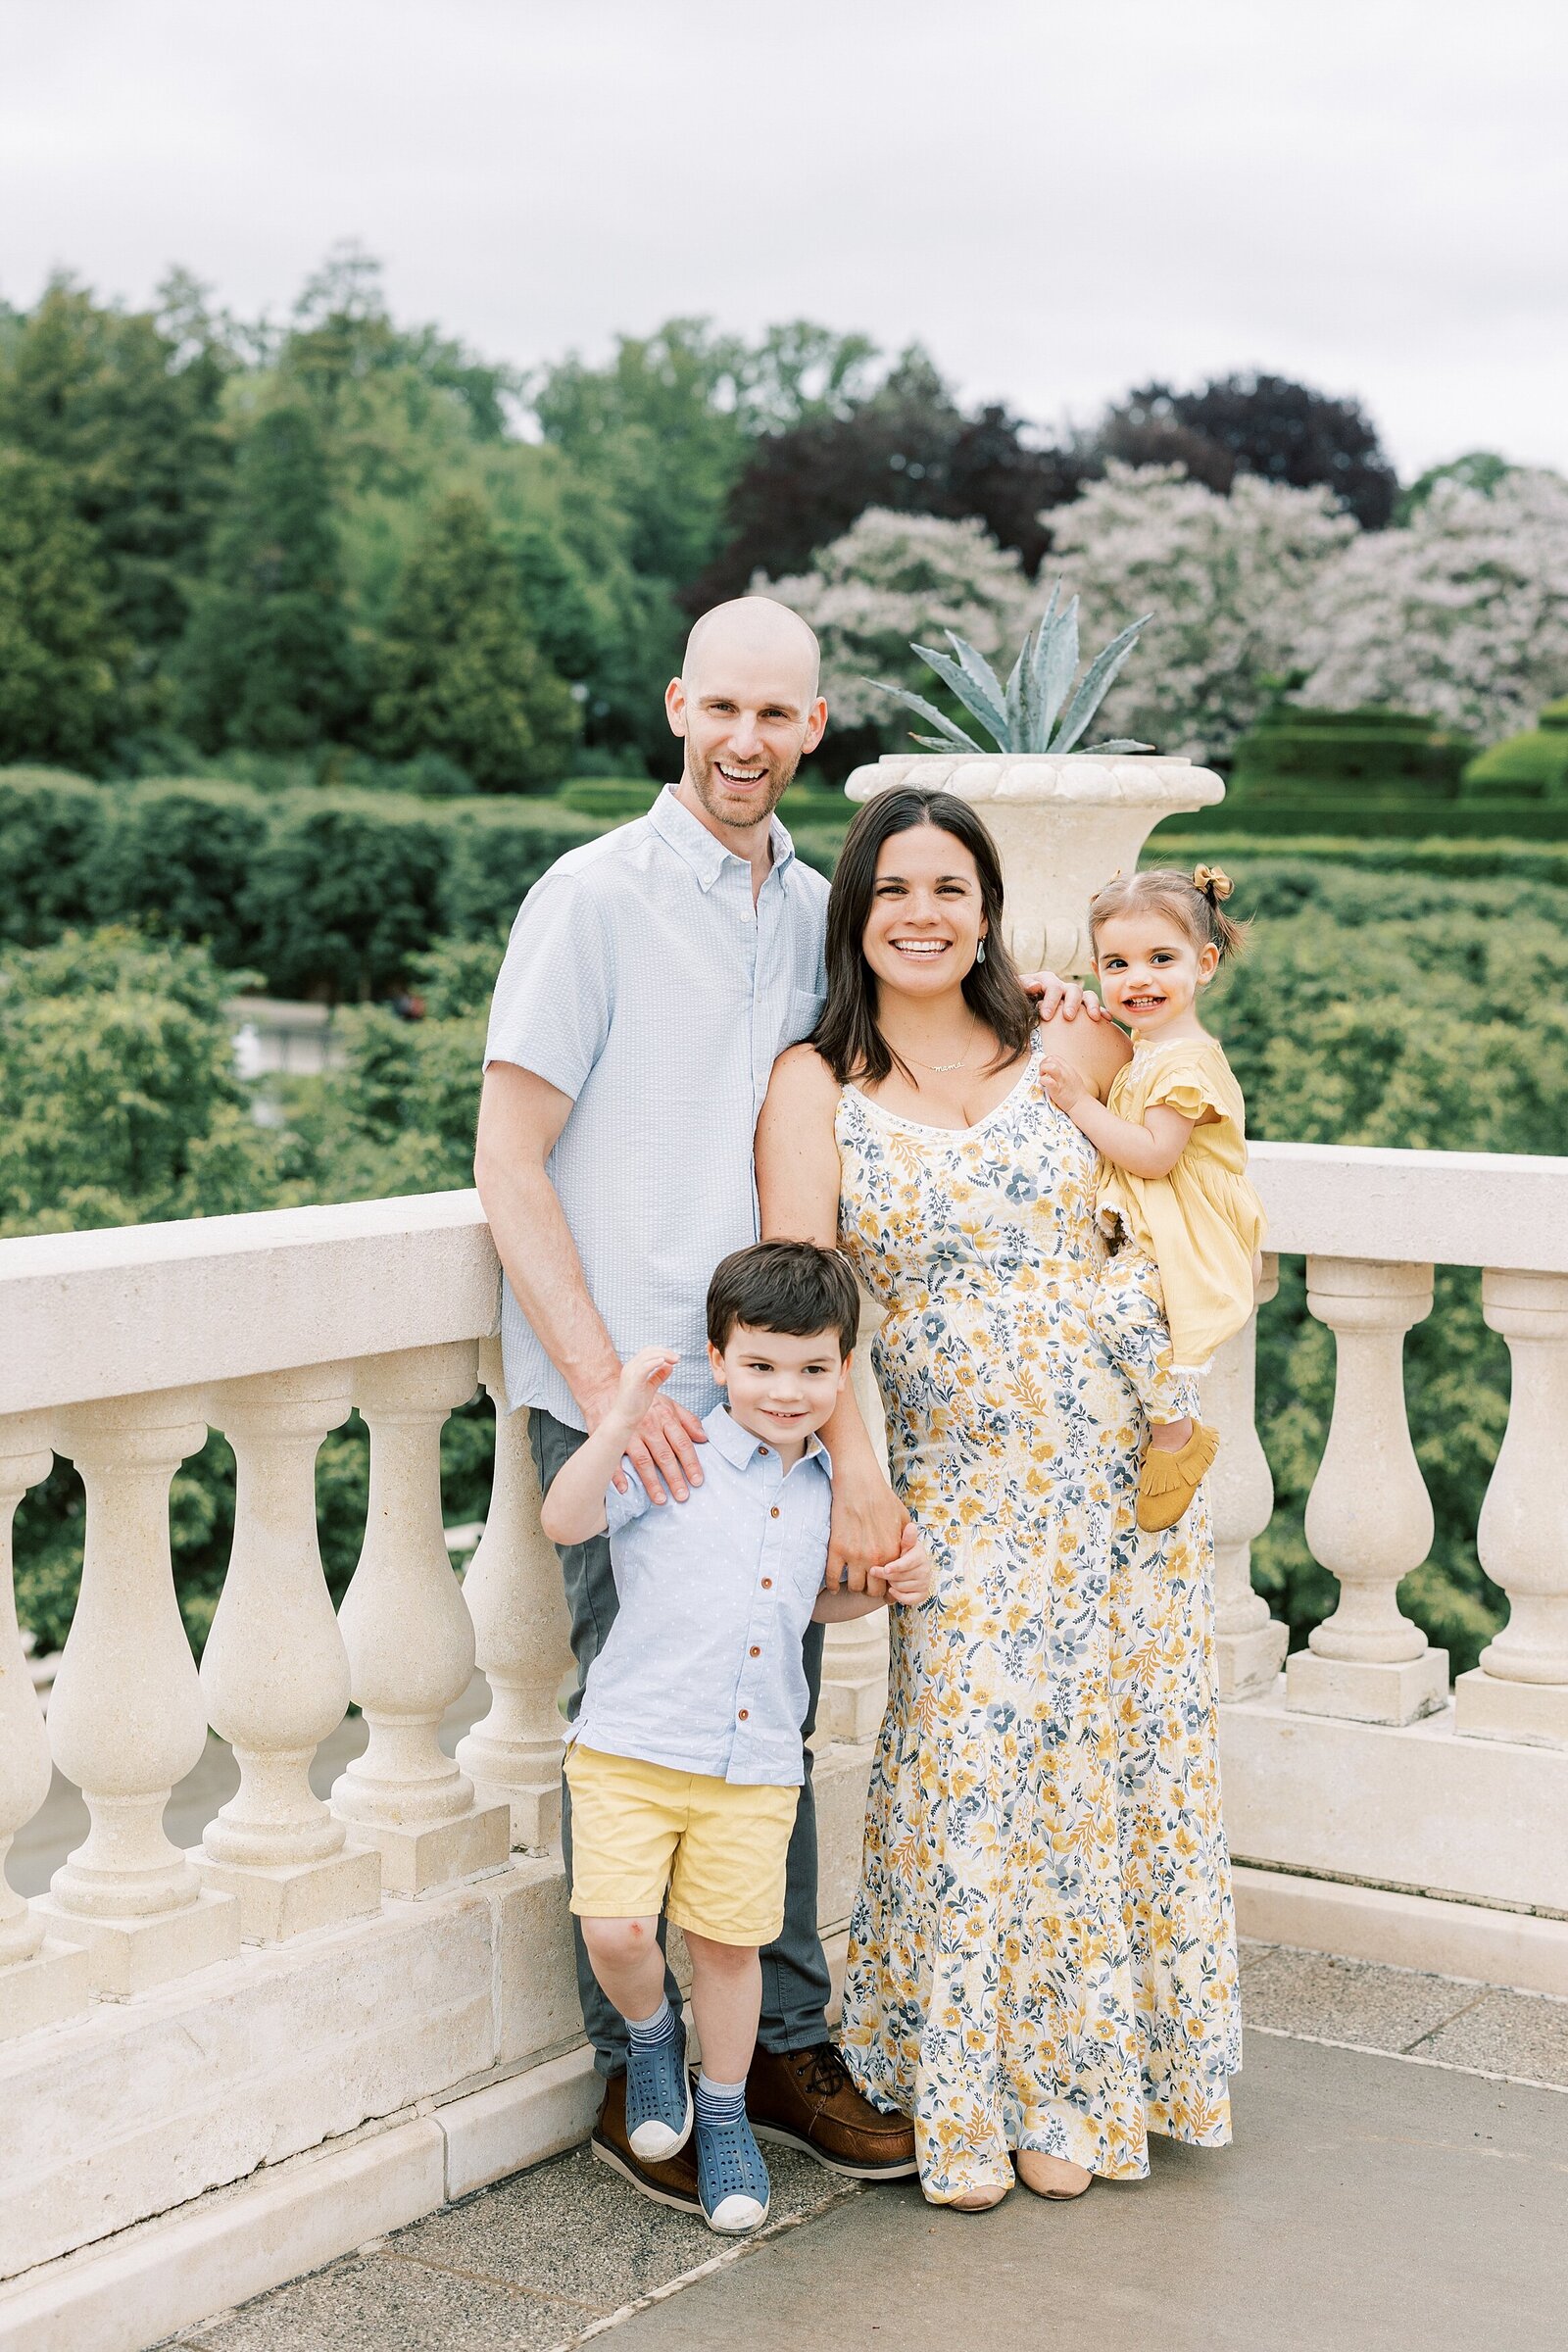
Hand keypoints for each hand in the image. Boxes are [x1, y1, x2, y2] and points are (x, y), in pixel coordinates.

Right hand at [588, 1350, 706, 1504]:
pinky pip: (615, 1459)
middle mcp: (648, 1427)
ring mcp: (629, 1433)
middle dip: (674, 1477)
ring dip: (652, 1482)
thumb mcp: (669, 1403)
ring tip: (660, 1499)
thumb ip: (688, 1420)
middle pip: (664, 1455)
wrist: (607, 1388)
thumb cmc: (642, 1399)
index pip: (682, 1443)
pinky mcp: (611, 1438)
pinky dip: (619, 1475)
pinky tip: (626, 1489)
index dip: (690, 1463)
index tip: (697, 1480)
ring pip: (643, 1461)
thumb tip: (704, 1438)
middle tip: (683, 1496)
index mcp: (665, 1418)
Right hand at [609, 1346, 678, 1430]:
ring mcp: (630, 1374)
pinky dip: (654, 1362)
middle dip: (666, 1352)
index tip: (675, 1358)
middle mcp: (630, 1367)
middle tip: (678, 1358)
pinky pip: (644, 1367)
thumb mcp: (650, 1387)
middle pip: (649, 1351)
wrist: (624, 1419)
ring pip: (647, 1356)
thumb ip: (659, 1376)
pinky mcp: (633, 1382)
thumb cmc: (635, 1405)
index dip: (663, 1351)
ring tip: (675, 1360)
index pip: (648, 1351)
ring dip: (664, 1355)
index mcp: (633, 1368)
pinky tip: (664, 1363)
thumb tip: (670, 1366)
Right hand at [827, 1454, 908, 1592]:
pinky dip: (833, 1585)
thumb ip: (907, 1541)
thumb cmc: (882, 1498)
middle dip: (871, 1589)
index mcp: (892, 1552)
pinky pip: (833, 1577)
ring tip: (853, 1580)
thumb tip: (908, 1553)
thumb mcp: (903, 1519)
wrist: (860, 1484)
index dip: (888, 1587)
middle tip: (867, 1583)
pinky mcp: (836, 1549)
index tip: (882, 1584)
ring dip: (854, 1586)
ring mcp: (854, 1555)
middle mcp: (875, 1558)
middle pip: (873, 1591)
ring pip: (854, 1587)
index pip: (893, 1584)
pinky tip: (835, 1586)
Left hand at [879, 1520, 934, 1606]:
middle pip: (900, 1577)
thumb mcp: (904, 1544)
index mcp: (919, 1555)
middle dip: (887, 1576)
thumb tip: (911, 1526)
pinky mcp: (923, 1594)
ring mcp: (925, 1582)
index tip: (885, 1569)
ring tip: (889, 1577)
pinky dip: (898, 1596)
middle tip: (876, 1571)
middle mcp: (925, 1570)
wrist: (912, 1565)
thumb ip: (906, 1538)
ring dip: (891, 1584)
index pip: (907, 1563)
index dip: (895, 1567)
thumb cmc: (904, 1553)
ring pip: (901, 1588)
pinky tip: (892, 1589)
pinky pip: (908, 1599)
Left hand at [1018, 971, 1105, 1021]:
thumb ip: (1021, 986)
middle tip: (1068, 1017)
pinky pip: (1093, 1007)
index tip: (1047, 1016)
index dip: (1051, 1000)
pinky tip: (1106, 1019)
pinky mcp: (1079, 1008)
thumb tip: (1036, 986)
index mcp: (1045, 981)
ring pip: (1086, 995)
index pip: (1052, 986)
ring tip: (1093, 1018)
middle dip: (1072, 1003)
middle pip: (1072, 989)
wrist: (1020, 1006)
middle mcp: (1061, 987)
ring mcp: (1071, 997)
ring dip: (1091, 1005)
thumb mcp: (1013, 992)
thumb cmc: (1015, 1000)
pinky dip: (1100, 1011)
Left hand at [1038, 1053, 1088, 1113]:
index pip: (1055, 1057)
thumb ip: (1064, 1072)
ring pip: (1051, 1066)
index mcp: (1069, 1069)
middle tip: (1042, 1073)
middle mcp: (1066, 1072)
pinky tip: (1043, 1084)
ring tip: (1042, 1076)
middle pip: (1051, 1059)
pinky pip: (1048, 1080)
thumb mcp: (1072, 1077)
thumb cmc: (1076, 1093)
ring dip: (1043, 1069)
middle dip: (1043, 1064)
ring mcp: (1062, 1080)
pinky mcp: (1058, 1089)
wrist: (1081, 1104)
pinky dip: (1043, 1080)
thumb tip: (1053, 1069)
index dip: (1047, 1061)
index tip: (1045, 1069)